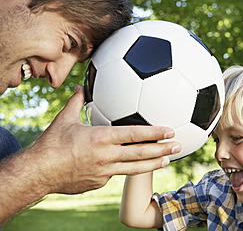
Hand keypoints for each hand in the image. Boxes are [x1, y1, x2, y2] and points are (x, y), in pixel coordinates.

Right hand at [30, 85, 180, 194]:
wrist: (39, 173)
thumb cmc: (51, 144)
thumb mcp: (64, 119)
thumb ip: (77, 101)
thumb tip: (81, 85)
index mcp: (101, 138)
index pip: (135, 134)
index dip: (155, 133)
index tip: (169, 131)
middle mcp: (107, 156)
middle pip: (141, 154)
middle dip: (163, 149)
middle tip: (179, 146)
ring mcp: (105, 172)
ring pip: (136, 168)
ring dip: (154, 163)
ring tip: (168, 160)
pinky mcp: (101, 182)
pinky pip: (119, 174)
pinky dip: (131, 169)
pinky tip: (138, 166)